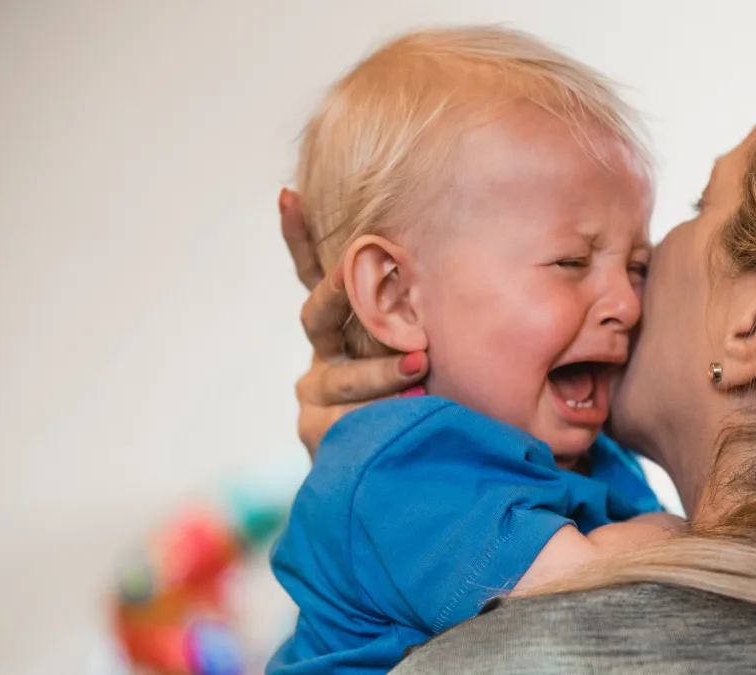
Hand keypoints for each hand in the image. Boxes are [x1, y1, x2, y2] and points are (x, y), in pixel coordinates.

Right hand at [279, 189, 428, 456]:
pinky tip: (398, 411)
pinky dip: (371, 416)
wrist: (406, 466)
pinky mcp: (319, 433)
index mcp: (341, 323)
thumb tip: (467, 239)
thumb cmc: (429, 390)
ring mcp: (317, 392)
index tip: (289, 195)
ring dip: (380, 371)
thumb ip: (426, 309)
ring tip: (420, 365)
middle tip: (365, 273)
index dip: (297, 236)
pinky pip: (345, 422)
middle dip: (341, 293)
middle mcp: (323, 352)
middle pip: (319, 315)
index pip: (312, 273)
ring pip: (344, 376)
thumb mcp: (427, 343)